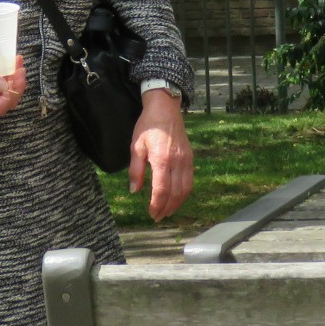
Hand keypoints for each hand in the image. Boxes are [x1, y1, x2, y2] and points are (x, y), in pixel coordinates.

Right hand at [0, 37, 27, 115]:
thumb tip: (5, 88)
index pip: (0, 106)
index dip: (12, 94)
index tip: (17, 75)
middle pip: (6, 102)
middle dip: (17, 86)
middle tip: (20, 68)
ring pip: (6, 94)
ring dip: (16, 80)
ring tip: (18, 63)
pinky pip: (2, 86)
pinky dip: (10, 77)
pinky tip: (12, 65)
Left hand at [129, 90, 193, 220]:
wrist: (165, 108)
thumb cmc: (148, 126)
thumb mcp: (136, 147)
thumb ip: (135, 171)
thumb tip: (134, 191)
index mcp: (162, 159)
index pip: (162, 189)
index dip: (157, 204)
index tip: (151, 213)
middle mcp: (177, 162)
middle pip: (176, 193)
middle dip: (167, 208)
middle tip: (158, 217)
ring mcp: (186, 160)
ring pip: (186, 189)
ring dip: (177, 203)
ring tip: (167, 212)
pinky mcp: (190, 158)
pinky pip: (190, 181)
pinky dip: (184, 193)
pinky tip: (177, 198)